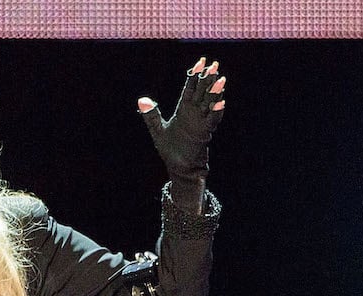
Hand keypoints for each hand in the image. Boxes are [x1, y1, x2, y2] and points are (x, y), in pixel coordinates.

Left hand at [137, 58, 225, 193]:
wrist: (179, 167)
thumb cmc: (170, 149)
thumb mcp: (157, 130)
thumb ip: (151, 115)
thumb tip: (141, 100)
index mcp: (184, 109)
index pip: (191, 88)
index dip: (195, 75)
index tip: (202, 61)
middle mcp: (195, 113)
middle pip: (202, 92)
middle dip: (208, 79)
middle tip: (215, 64)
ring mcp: (201, 122)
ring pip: (210, 104)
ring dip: (215, 93)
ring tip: (221, 80)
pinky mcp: (204, 134)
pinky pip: (212, 121)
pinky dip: (216, 112)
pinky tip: (220, 103)